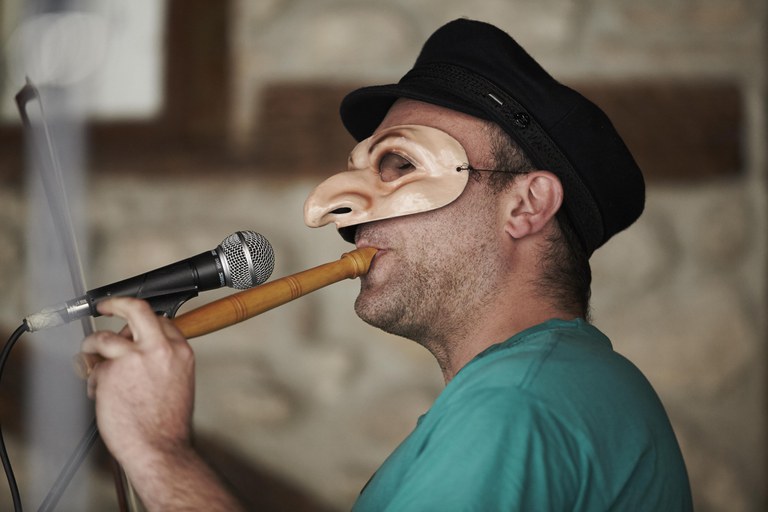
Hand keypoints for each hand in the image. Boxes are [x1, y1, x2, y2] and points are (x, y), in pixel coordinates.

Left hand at [81, 297, 194, 465]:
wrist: (159, 447)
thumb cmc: (166, 423)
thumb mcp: (178, 381)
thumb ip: (161, 358)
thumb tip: (136, 345)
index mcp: (180, 352)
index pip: (161, 320)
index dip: (142, 321)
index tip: (132, 321)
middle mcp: (158, 349)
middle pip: (136, 309)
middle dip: (117, 304)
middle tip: (106, 305)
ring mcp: (133, 358)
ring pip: (104, 338)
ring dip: (92, 347)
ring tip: (89, 358)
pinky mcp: (111, 372)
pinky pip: (95, 368)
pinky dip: (92, 379)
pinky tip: (99, 393)